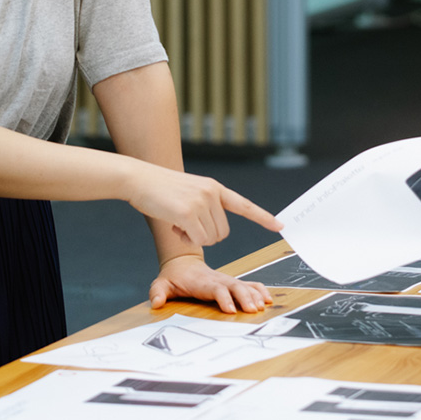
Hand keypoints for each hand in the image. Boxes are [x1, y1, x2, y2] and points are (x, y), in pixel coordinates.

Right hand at [126, 166, 282, 247]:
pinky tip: (174, 225)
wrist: (140, 179)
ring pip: (211, 238)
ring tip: (178, 221)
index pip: (244, 205)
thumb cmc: (161, 190)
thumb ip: (206, 208)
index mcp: (215, 188)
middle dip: (205, 236)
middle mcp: (212, 193)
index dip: (263, 217)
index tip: (281, 226)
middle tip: (185, 224)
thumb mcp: (190, 193)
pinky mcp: (189, 212)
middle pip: (223, 233)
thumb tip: (213, 234)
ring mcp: (202, 201)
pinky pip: (199, 240)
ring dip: (194, 238)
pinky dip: (187, 239)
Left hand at [150, 254, 274, 313]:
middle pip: (234, 286)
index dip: (223, 297)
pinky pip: (249, 284)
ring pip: (244, 285)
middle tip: (253, 310)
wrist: (182, 263)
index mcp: (202, 281)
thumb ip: (158, 292)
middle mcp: (217, 279)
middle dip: (244, 297)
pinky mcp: (231, 282)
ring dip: (254, 295)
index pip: (215, 288)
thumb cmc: (173, 277)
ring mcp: (226, 280)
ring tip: (262, 306)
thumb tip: (156, 302)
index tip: (230, 310)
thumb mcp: (162, 283)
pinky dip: (259, 290)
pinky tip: (268, 299)